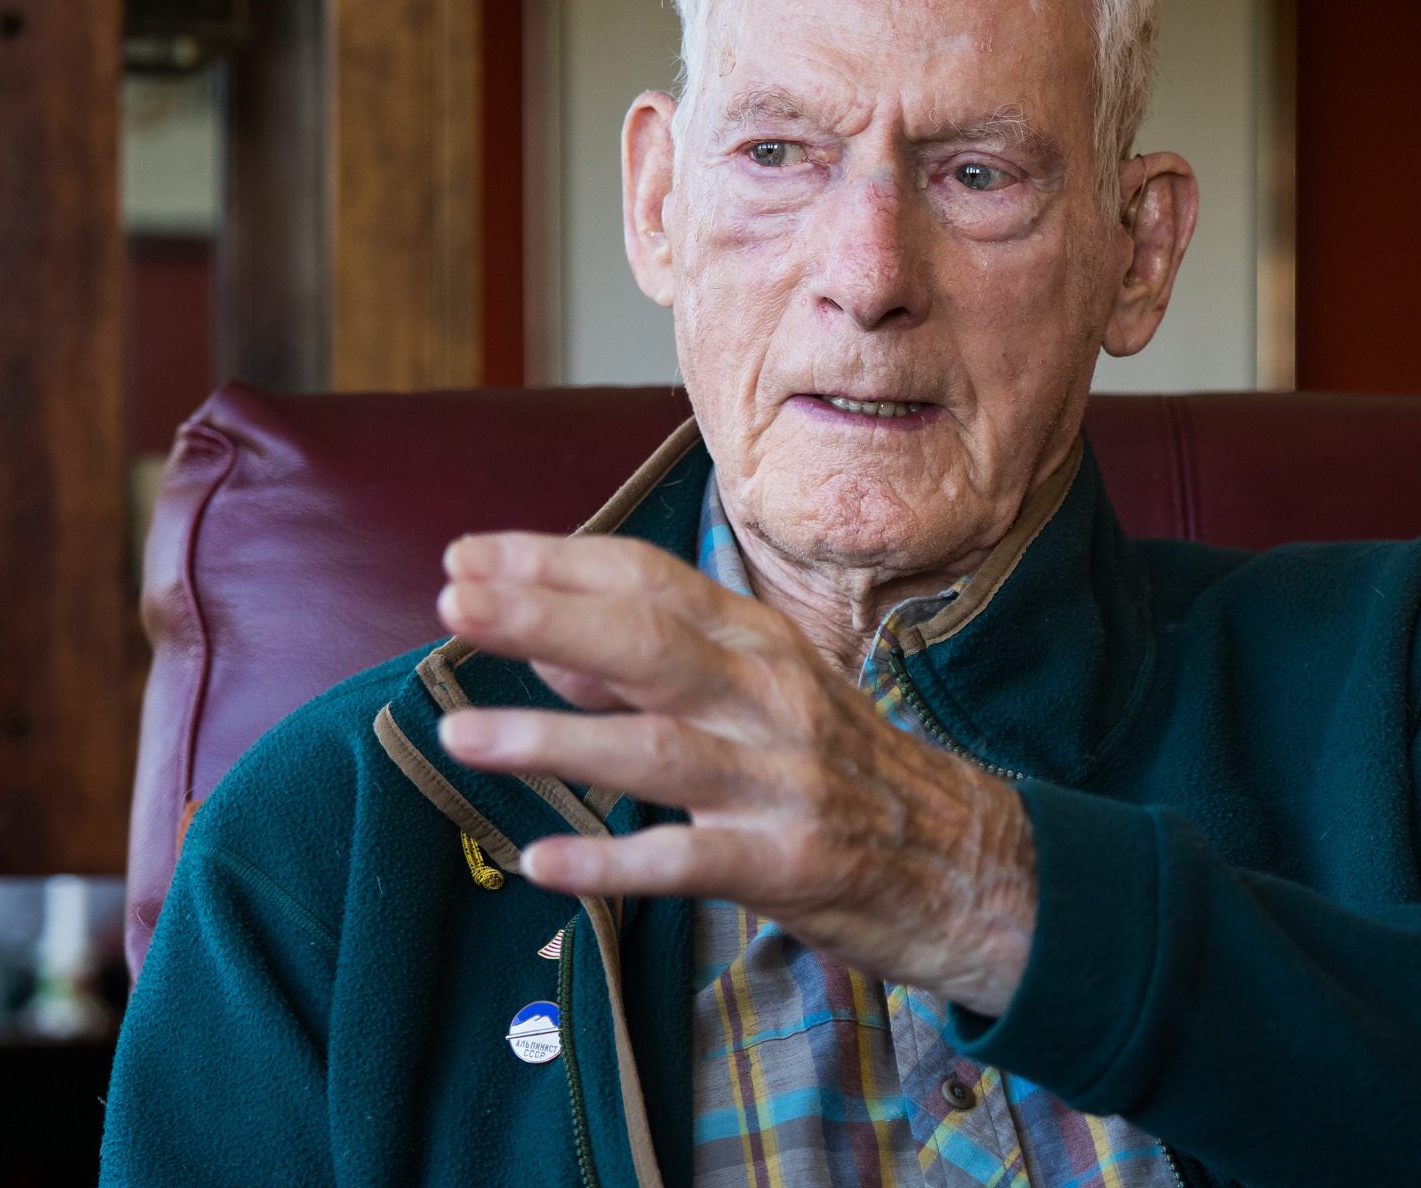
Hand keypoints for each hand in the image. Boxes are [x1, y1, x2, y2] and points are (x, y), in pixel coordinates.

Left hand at [432, 531, 1037, 1015]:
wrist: (967, 865)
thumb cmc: (843, 768)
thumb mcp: (759, 696)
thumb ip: (652, 669)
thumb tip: (542, 648)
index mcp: (760, 643)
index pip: (649, 581)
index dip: (554, 564)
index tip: (467, 555)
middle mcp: (770, 698)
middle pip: (648, 643)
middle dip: (544, 616)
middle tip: (454, 600)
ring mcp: (780, 782)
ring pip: (657, 749)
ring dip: (554, 737)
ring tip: (462, 732)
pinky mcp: (788, 866)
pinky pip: (687, 861)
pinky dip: (613, 862)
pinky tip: (543, 860)